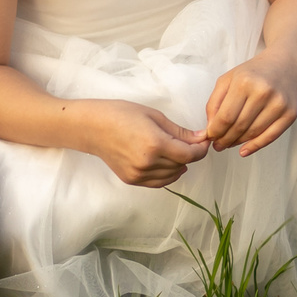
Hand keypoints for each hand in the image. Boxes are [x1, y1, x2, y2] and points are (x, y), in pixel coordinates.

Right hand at [88, 101, 210, 187]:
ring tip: (175, 151)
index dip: (201, 149)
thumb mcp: (154, 116)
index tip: (204, 142)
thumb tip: (201, 139)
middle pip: (182, 164)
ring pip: (172, 175)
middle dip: (190, 154)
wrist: (92, 127)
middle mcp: (147, 163)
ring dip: (179, 164)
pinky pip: (158, 182)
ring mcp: (139, 174)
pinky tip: (167, 163)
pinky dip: (167, 174)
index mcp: (155, 144)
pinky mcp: (132, 180)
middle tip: (190, 142)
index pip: (189, 154)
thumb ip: (179, 132)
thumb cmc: (121, 114)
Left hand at [203, 54, 296, 155]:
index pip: (226, 116)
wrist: (285, 65)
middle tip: (218, 145)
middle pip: (239, 126)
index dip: (216, 131)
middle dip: (225, 139)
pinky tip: (244, 150)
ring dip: (238, 142)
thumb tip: (211, 128)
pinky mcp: (290, 114)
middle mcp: (263, 92)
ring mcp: (279, 104)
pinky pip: (270, 136)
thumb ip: (215, 102)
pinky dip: (255, 146)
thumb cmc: (254, 73)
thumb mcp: (229, 79)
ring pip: (253, 133)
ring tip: (229, 144)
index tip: (210, 137)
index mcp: (244, 82)